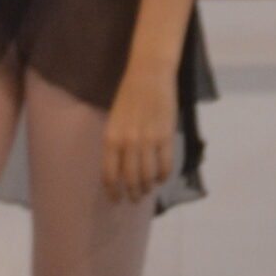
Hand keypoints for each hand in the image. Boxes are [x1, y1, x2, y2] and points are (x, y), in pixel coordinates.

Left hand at [101, 70, 176, 202]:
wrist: (149, 75)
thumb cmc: (128, 95)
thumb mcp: (114, 119)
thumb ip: (116, 141)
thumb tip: (119, 165)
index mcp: (111, 137)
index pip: (109, 173)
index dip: (112, 190)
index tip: (115, 199)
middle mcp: (128, 142)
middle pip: (130, 178)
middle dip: (132, 192)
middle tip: (134, 198)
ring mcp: (148, 140)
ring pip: (147, 175)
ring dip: (147, 187)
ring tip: (147, 191)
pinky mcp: (165, 136)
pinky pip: (165, 164)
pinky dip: (163, 175)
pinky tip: (161, 177)